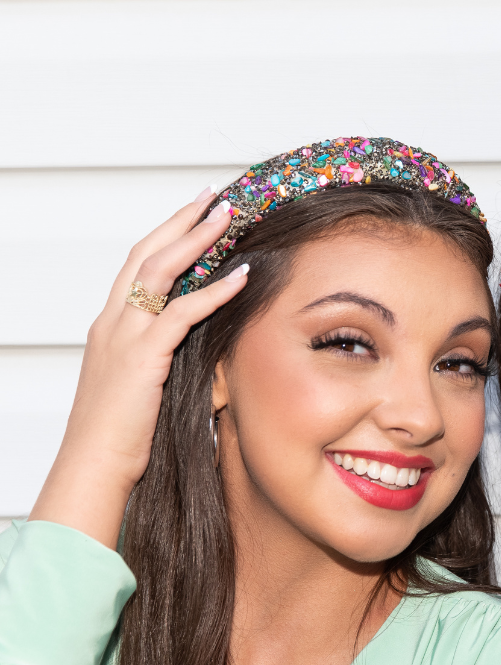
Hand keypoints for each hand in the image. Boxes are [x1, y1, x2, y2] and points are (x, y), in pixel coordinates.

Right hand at [29, 190, 248, 549]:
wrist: (94, 466)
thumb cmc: (119, 437)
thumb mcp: (141, 388)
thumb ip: (161, 361)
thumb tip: (196, 352)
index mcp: (111, 328)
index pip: (137, 267)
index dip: (166, 237)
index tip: (194, 215)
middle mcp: (112, 323)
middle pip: (145, 254)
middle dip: (181, 222)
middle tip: (214, 198)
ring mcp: (124, 337)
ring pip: (159, 271)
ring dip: (196, 240)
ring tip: (228, 218)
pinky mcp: (142, 358)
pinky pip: (180, 313)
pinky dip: (213, 291)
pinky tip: (242, 277)